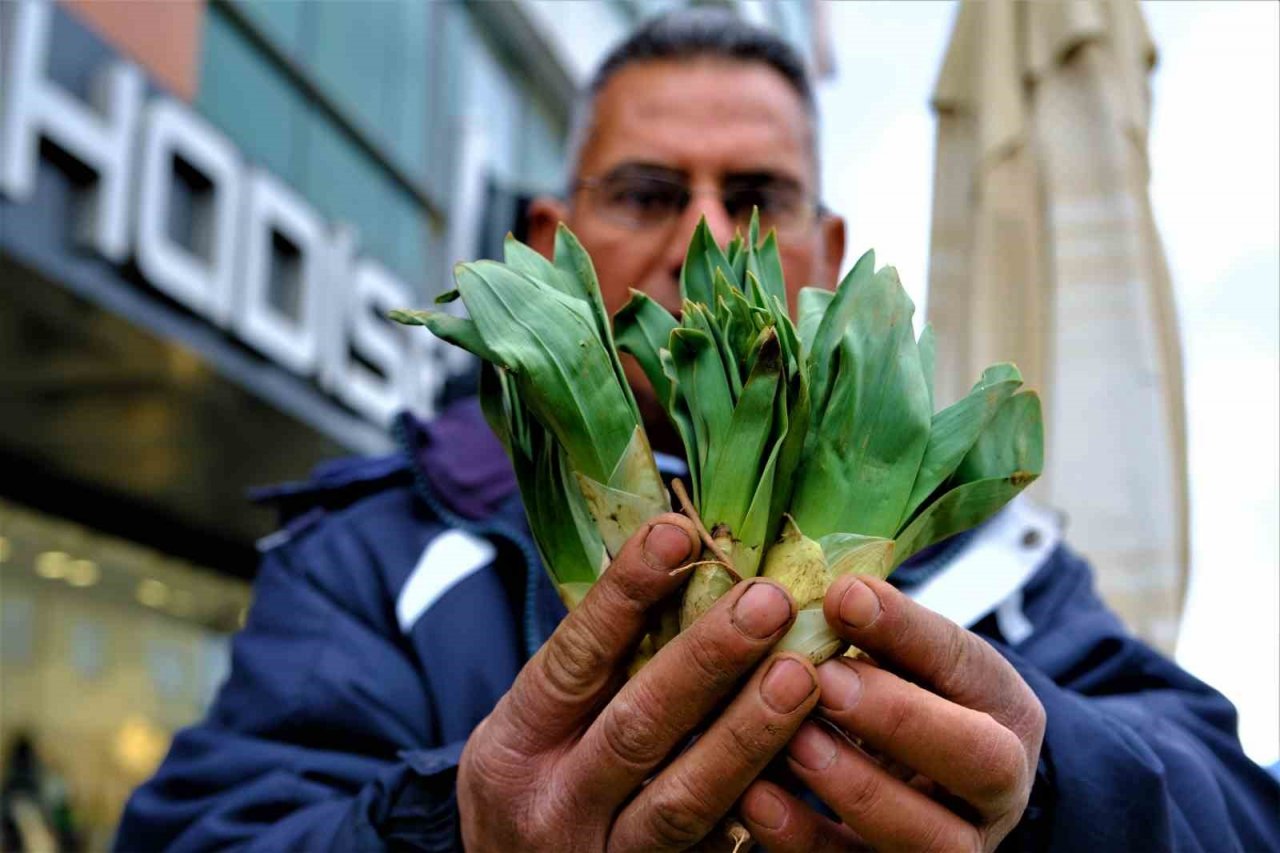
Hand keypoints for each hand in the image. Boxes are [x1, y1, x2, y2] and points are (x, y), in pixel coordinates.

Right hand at [457, 514, 820, 850]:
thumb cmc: (538, 782)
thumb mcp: (534, 725)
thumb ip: (593, 664)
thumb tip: (673, 552)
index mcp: (515, 745)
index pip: (572, 660)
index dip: (623, 596)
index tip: (675, 534)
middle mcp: (553, 805)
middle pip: (635, 728)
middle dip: (705, 660)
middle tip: (767, 600)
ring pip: (684, 800)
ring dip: (747, 734)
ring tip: (801, 675)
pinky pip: (717, 848)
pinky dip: (763, 802)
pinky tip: (808, 754)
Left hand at [740, 575, 1045, 851]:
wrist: (918, 786)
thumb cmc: (898, 698)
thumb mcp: (903, 659)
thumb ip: (874, 630)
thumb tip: (829, 589)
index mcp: (1003, 709)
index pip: (969, 664)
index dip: (907, 630)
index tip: (842, 597)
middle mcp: (999, 786)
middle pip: (981, 761)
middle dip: (901, 719)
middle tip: (826, 682)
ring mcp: (958, 844)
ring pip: (933, 840)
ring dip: (857, 788)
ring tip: (792, 742)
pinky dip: (804, 839)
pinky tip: (755, 800)